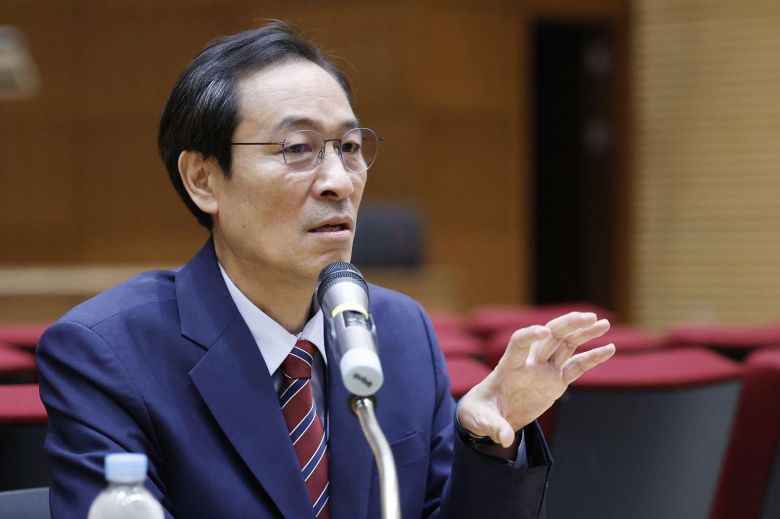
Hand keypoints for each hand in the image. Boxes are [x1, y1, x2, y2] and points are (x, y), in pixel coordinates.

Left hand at [457, 312, 614, 446]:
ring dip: (583, 333)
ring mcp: (544, 371)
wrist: (489, 415)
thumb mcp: (482, 421)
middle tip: (588, 317)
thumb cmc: (481, 412)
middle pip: (549, 337)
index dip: (529, 335)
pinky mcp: (555, 382)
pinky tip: (609, 348)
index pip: (519, 344)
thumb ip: (494, 427)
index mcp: (508, 368)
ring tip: (603, 323)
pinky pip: (576, 367)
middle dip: (567, 325)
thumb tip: (504, 438)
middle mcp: (529, 364)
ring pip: (565, 346)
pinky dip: (591, 358)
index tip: (543, 331)